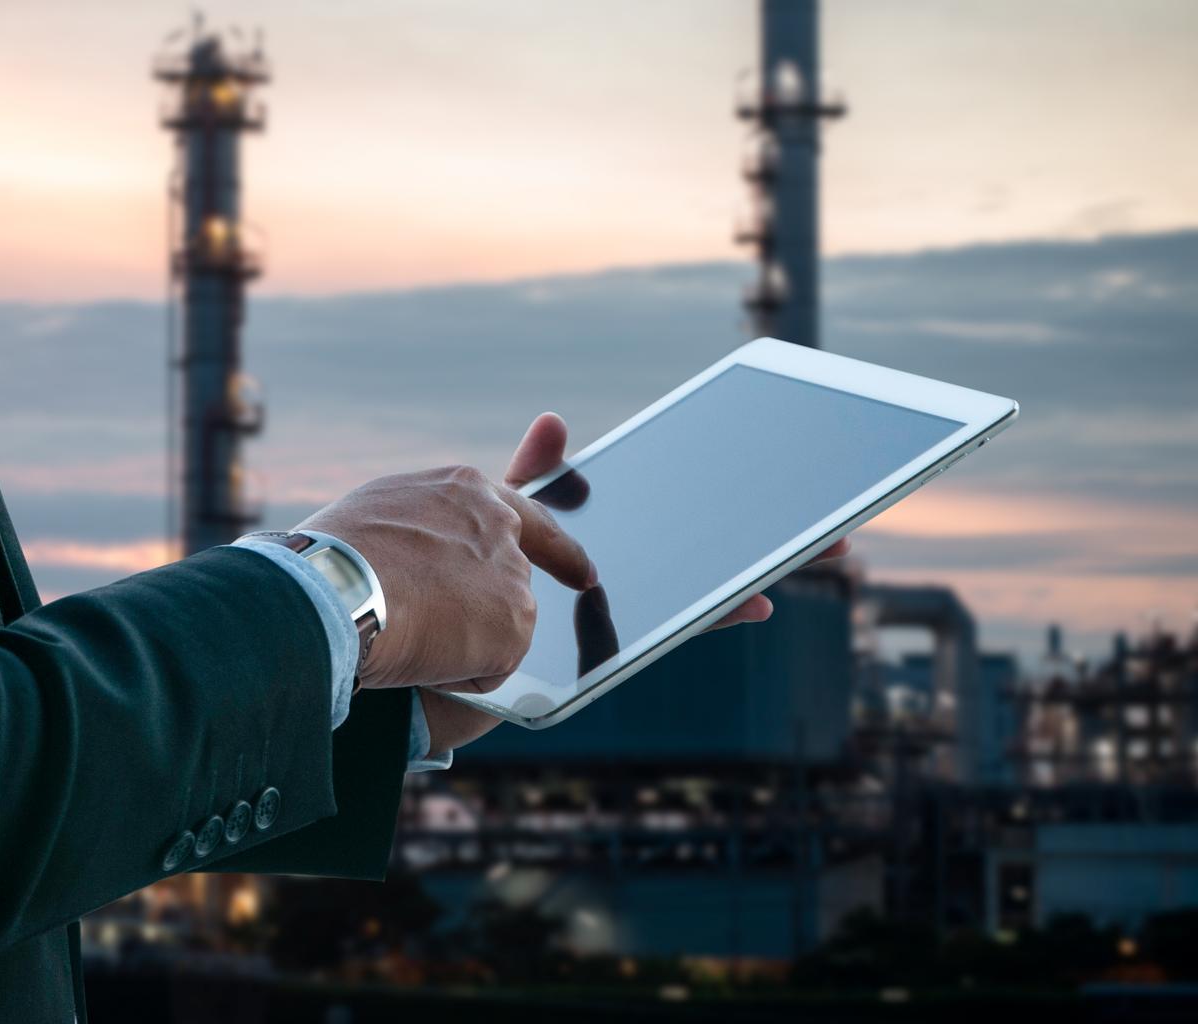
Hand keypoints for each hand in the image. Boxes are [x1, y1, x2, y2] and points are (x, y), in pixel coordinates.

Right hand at [296, 459, 593, 692]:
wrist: (331, 591)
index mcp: (462, 489)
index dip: (557, 548)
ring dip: (461, 643)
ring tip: (404, 636)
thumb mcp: (376, 516)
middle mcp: (500, 523)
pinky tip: (419, 659)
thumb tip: (425, 556)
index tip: (585, 573)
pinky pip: (490, 669)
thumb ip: (420, 526)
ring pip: (499, 628)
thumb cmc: (330, 558)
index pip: (526, 514)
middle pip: (514, 579)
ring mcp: (512, 574)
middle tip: (457, 629)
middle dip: (494, 608)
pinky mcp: (515, 622)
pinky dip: (458, 676)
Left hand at [416, 413, 854, 754]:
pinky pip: (673, 629)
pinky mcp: (607, 653)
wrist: (413, 653)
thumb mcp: (489, 522)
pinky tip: (759, 600)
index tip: (762, 472)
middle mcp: (610, 588)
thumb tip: (556, 420)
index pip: (663, 521)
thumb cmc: (446, 591)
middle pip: (698, 552)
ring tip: (824, 549)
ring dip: (762, 569)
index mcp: (587, 552)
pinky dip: (718, 614)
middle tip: (825, 515)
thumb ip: (530, 479)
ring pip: (701, 589)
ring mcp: (612, 620)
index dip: (713, 500)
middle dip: (761, 533)